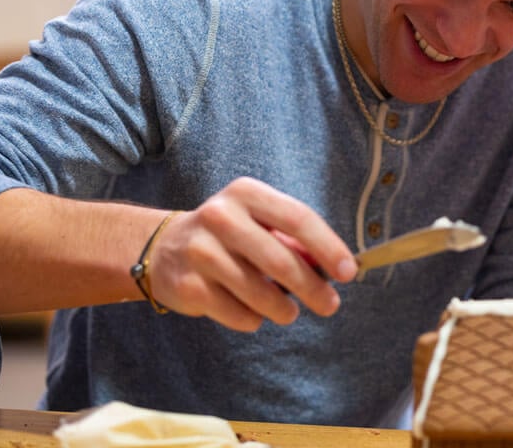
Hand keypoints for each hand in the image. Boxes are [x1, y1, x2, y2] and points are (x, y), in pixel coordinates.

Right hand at [148, 177, 356, 330]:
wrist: (163, 248)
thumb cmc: (229, 235)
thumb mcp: (260, 223)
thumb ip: (296, 241)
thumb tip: (337, 267)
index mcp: (246, 193)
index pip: (298, 219)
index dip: (328, 247)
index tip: (349, 272)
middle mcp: (220, 217)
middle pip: (281, 260)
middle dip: (312, 288)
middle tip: (330, 305)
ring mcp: (201, 251)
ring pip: (260, 293)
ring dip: (283, 310)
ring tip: (288, 312)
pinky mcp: (188, 285)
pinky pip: (238, 314)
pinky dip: (254, 319)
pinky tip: (250, 310)